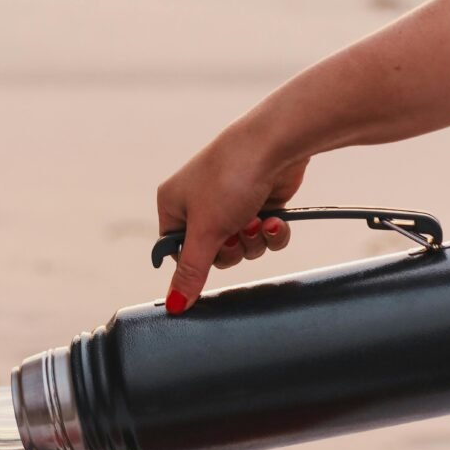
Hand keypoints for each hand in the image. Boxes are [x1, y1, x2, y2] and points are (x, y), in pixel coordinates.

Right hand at [157, 118, 308, 311]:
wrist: (275, 144)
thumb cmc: (229, 177)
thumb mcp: (205, 232)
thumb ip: (190, 272)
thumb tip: (174, 305)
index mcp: (174, 205)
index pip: (177, 252)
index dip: (196, 261)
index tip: (210, 254)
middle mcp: (200, 204)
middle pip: (213, 255)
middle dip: (232, 249)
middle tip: (235, 233)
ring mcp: (231, 203)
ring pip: (242, 247)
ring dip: (253, 241)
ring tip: (257, 221)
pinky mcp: (260, 203)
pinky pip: (264, 236)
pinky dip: (271, 233)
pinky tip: (274, 219)